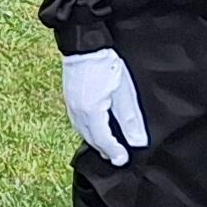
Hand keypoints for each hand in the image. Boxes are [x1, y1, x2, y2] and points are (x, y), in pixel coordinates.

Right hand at [61, 48, 147, 163]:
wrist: (85, 45)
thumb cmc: (106, 64)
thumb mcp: (124, 91)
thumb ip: (130, 119)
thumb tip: (137, 142)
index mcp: (91, 112)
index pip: (103, 141)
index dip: (114, 152)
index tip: (124, 160)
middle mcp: (78, 113)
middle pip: (92, 139)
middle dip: (105, 150)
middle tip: (118, 157)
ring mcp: (71, 106)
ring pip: (84, 132)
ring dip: (96, 141)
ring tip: (109, 147)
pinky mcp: (69, 100)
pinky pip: (79, 123)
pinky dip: (89, 131)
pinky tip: (97, 130)